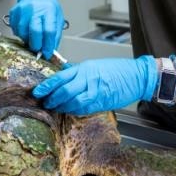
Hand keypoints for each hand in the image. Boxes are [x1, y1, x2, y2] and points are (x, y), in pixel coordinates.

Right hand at [7, 0, 63, 58]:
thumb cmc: (48, 5)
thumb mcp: (58, 17)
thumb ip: (55, 35)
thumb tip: (51, 50)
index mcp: (48, 10)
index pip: (49, 31)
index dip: (48, 45)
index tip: (48, 52)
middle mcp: (34, 9)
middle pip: (34, 32)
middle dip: (37, 45)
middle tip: (38, 49)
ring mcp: (22, 10)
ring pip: (22, 32)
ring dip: (28, 40)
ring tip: (32, 38)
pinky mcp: (14, 12)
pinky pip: (15, 29)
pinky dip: (21, 34)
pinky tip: (26, 31)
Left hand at [32, 56, 157, 114]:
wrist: (137, 76)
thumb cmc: (118, 70)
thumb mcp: (95, 66)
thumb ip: (79, 72)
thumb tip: (63, 76)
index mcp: (85, 68)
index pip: (61, 77)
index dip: (47, 86)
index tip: (38, 91)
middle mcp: (89, 79)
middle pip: (64, 91)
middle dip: (52, 98)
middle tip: (45, 102)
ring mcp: (96, 91)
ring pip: (73, 102)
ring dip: (62, 106)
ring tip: (55, 107)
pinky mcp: (102, 102)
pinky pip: (84, 108)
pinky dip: (74, 110)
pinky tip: (69, 110)